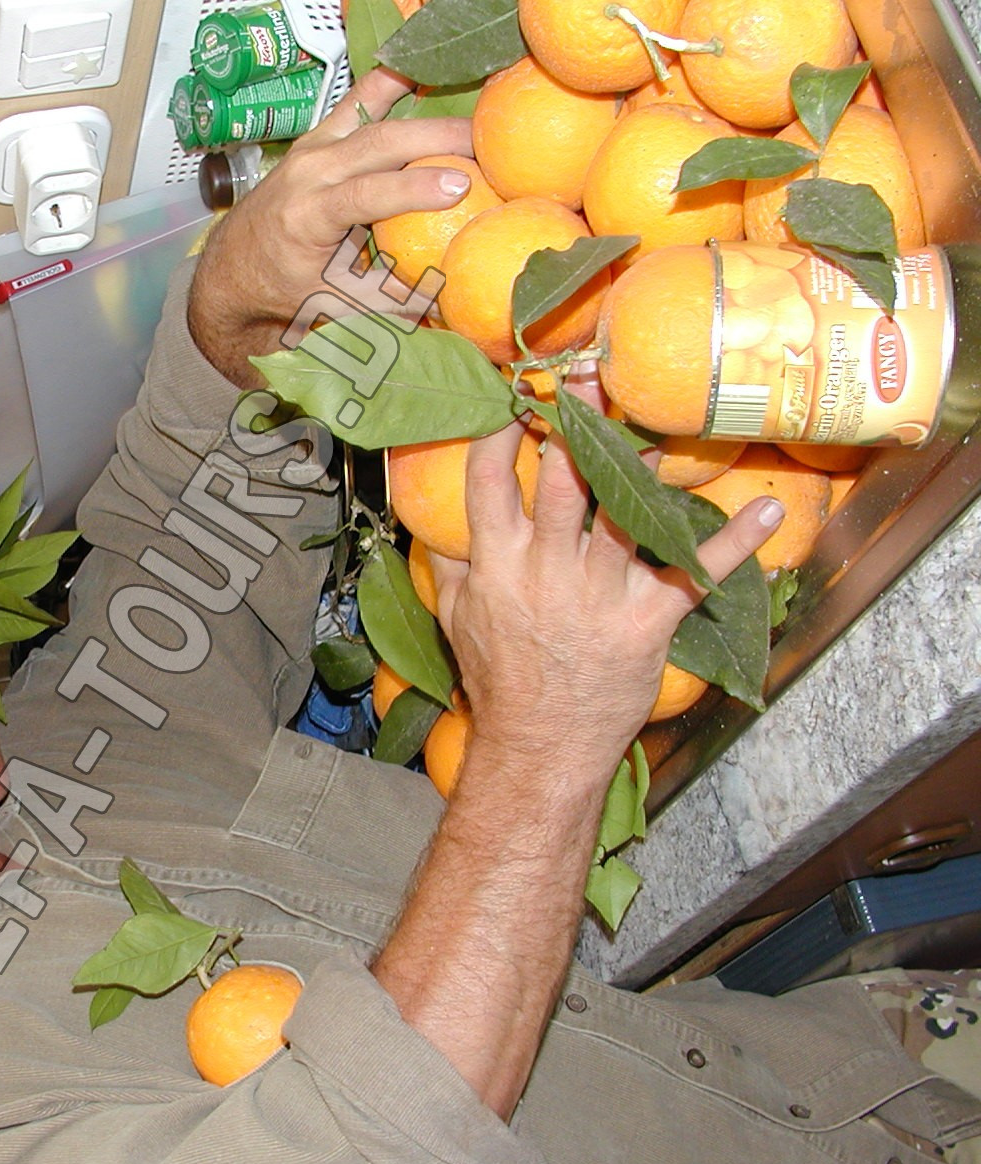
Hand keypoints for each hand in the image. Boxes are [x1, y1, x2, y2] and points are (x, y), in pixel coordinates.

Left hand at [188, 69, 473, 385]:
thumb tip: (446, 298)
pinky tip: (424, 73)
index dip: (412, 188)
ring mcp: (312, 148)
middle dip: (433, 138)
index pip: (364, 194)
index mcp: (307, 216)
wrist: (235, 265)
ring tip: (470, 116)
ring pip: (369, 115)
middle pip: (376, 143)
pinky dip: (391, 85)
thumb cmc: (286, 288)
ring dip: (422, 111)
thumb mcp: (335, 304)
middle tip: (486, 142)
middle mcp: (307, 173)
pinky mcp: (319, 136)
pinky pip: (358, 101)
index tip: (459, 185)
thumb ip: (389, 300)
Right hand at [429, 382, 782, 785]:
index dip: (501, 434)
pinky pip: (694, 573)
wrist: (541, 746)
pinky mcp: (648, 619)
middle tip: (590, 375)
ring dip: (645, 463)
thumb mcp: (457, 620)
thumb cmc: (500, 681)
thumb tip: (438, 523)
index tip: (514, 396)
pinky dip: (735, 543)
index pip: (490, 482)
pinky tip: (768, 510)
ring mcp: (601, 593)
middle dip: (577, 423)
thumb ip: (453, 565)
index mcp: (497, 564)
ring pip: (627, 511)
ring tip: (658, 422)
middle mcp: (548, 569)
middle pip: (563, 480)